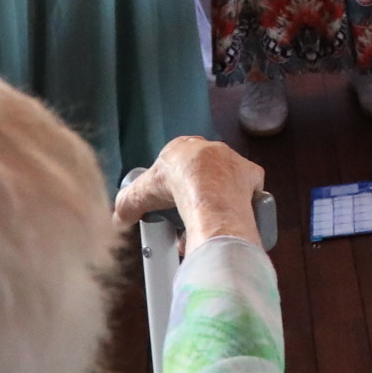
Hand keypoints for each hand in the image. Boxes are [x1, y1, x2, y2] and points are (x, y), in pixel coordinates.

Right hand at [114, 134, 268, 251]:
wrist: (210, 193)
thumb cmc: (176, 186)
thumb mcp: (140, 194)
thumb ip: (126, 205)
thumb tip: (118, 219)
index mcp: (184, 147)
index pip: (177, 165)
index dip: (172, 187)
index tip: (169, 205)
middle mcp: (211, 149)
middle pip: (201, 175)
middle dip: (193, 197)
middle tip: (186, 218)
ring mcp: (234, 161)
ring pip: (224, 184)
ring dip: (214, 204)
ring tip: (203, 226)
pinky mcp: (253, 176)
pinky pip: (247, 193)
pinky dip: (237, 208)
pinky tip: (227, 223)